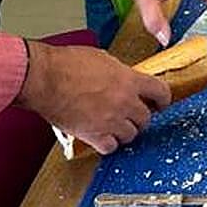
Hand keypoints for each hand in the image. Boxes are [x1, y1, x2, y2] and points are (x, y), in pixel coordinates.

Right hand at [18, 43, 169, 155]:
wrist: (44, 77)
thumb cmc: (65, 64)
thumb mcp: (102, 59)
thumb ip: (119, 72)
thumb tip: (124, 78)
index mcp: (129, 79)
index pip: (160, 92)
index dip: (162, 100)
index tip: (160, 103)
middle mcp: (124, 101)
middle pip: (146, 118)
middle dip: (140, 117)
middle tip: (133, 115)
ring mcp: (111, 120)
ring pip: (131, 135)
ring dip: (125, 132)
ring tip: (115, 125)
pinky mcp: (94, 135)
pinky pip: (111, 147)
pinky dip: (108, 144)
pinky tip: (102, 136)